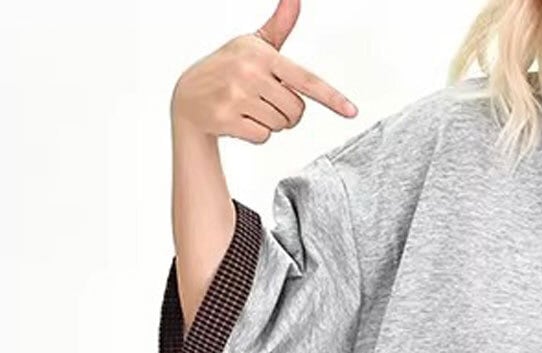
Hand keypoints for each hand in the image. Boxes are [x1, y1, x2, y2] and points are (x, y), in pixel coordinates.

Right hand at [170, 0, 357, 143]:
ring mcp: (237, 96)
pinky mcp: (227, 119)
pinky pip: (263, 137)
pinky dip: (256, 134)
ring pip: (280, 125)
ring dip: (271, 123)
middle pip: (297, 111)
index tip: (352, 111)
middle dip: (287, 112)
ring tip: (250, 107)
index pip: (305, 79)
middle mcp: (249, 73)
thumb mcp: (253, 44)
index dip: (331, 97)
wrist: (189, 96)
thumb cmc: (228, 68)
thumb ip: (279, 25)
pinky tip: (239, 120)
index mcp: (261, 54)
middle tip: (264, 100)